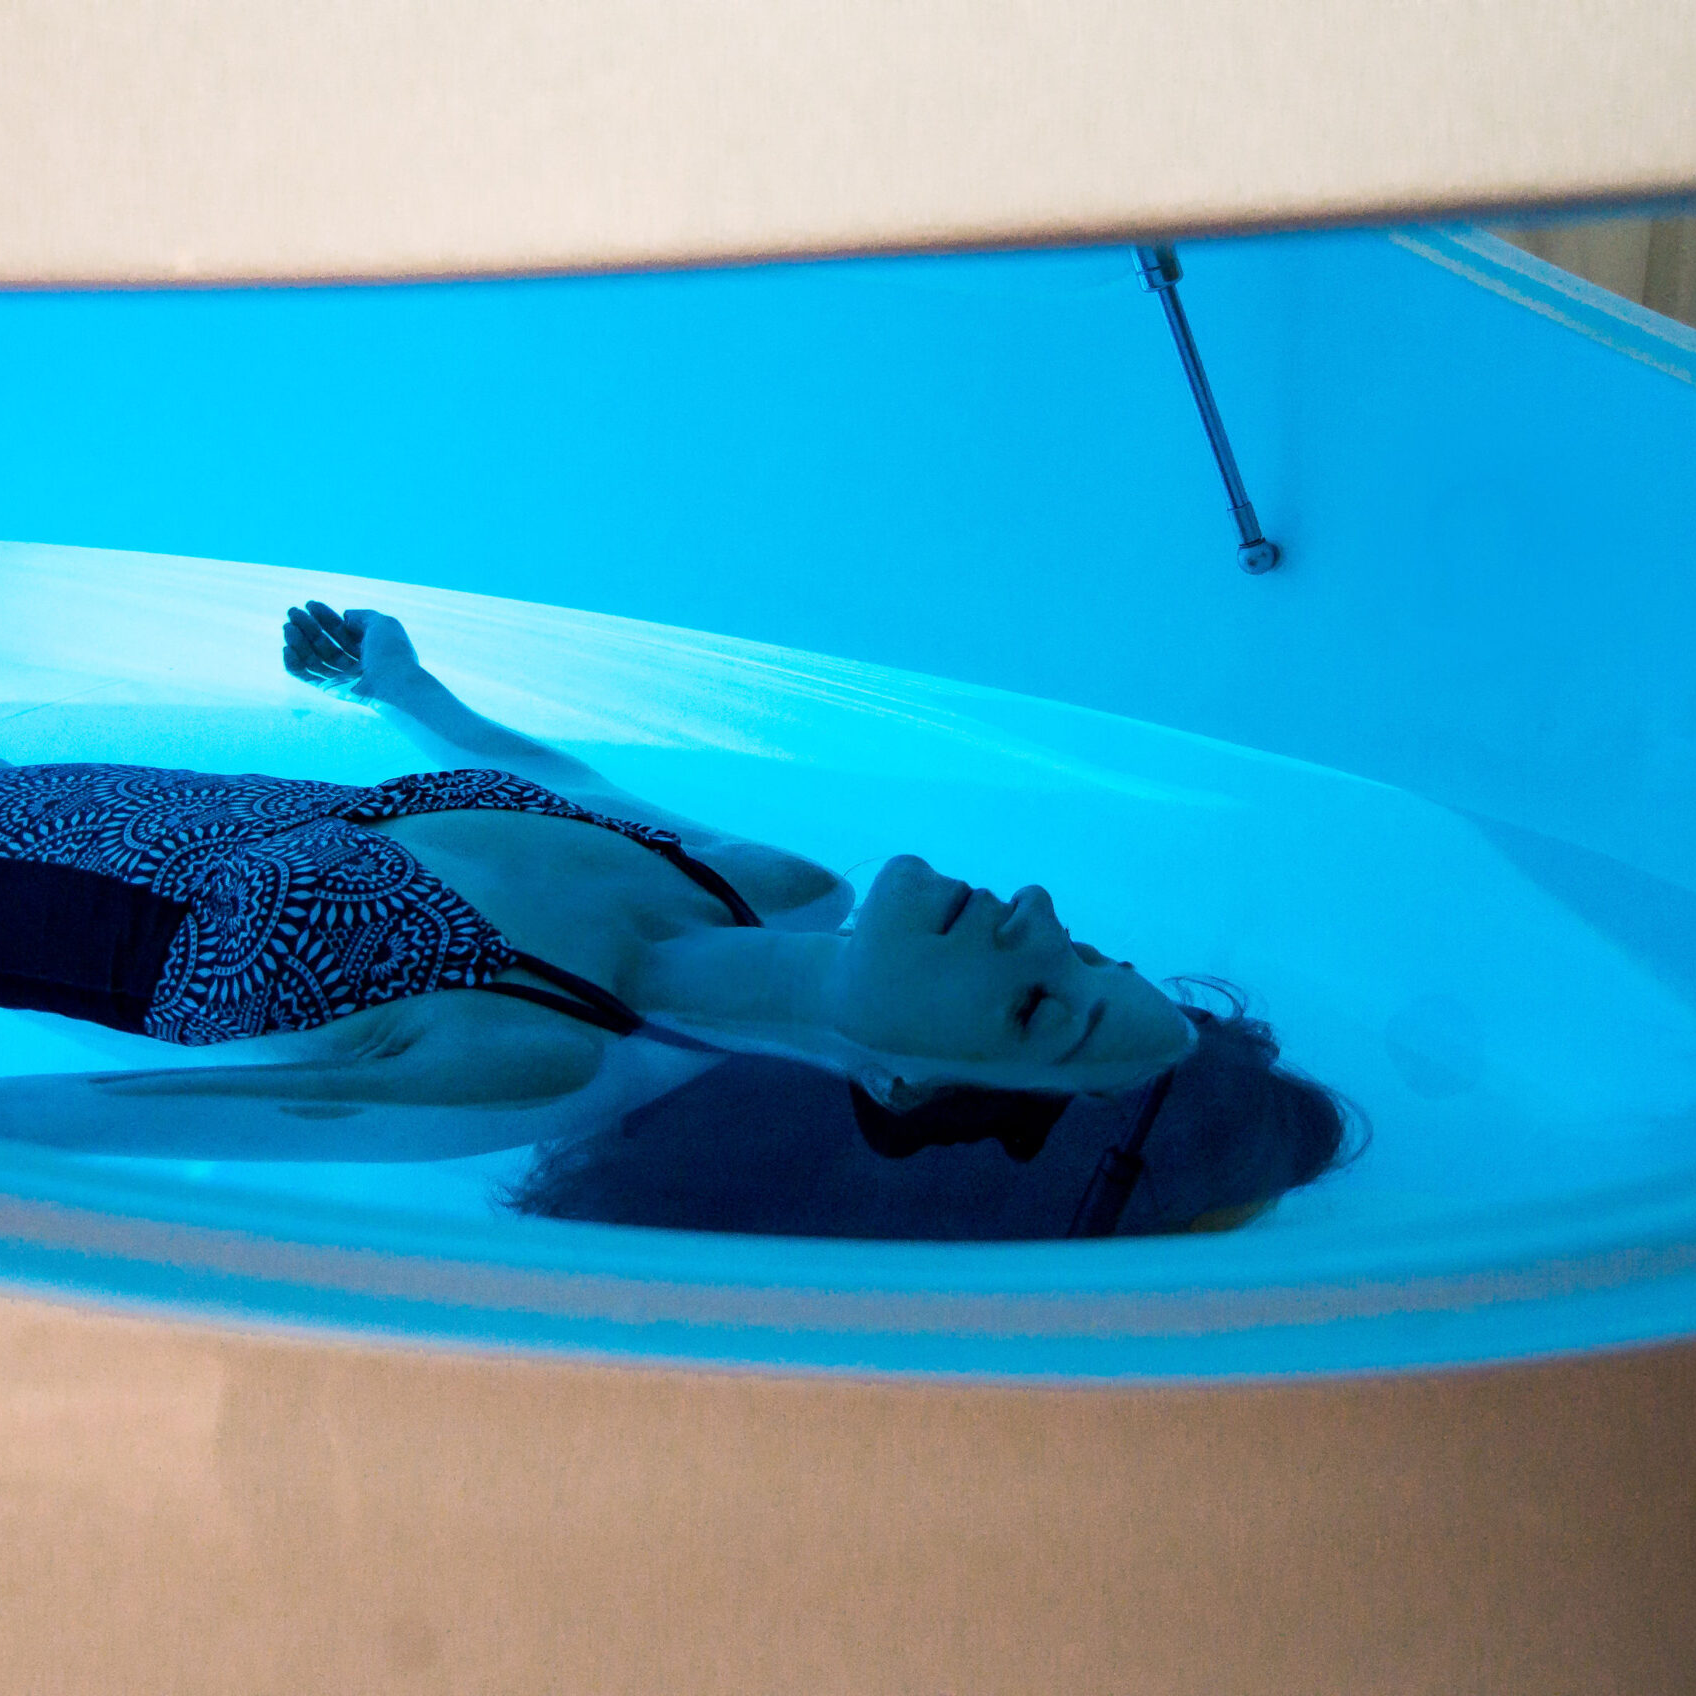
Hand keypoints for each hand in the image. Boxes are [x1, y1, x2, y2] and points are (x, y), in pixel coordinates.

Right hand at [283, 602, 419, 702]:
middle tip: (292, 612)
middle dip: (308, 627)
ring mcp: (344, 678)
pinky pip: (309, 677)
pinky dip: (295, 665)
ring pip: (315, 659)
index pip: (342, 630)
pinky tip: (287, 648)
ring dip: (298, 642)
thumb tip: (345, 616)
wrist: (394, 682)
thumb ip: (362, 616)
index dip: (325, 617)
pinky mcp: (333, 690)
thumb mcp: (382, 623)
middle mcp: (356, 664)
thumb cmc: (391, 652)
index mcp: (369, 648)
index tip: (309, 604)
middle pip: (325, 644)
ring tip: (288, 626)